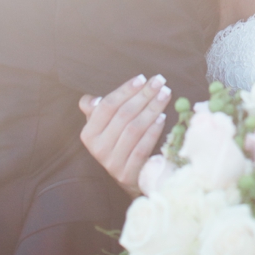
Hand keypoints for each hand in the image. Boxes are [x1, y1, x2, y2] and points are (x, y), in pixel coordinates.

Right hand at [79, 73, 171, 196]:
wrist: (128, 176)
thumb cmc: (117, 140)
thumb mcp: (103, 125)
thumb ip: (96, 110)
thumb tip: (91, 101)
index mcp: (89, 134)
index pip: (107, 106)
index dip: (125, 90)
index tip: (142, 78)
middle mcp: (98, 149)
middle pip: (124, 115)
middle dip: (144, 95)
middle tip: (160, 81)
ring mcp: (113, 163)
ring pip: (134, 129)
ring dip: (152, 108)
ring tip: (165, 94)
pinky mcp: (129, 174)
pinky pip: (143, 148)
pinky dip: (153, 131)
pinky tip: (163, 117)